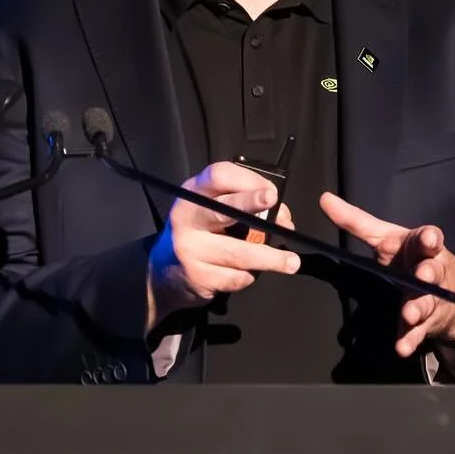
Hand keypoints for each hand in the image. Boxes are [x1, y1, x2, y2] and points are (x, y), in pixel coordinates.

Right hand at [147, 161, 297, 331]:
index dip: (249, 180)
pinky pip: (235, 277)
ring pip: (238, 253)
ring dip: (270, 258)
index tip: (272, 193)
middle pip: (224, 209)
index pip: (219, 175)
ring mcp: (190, 249)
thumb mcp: (210, 208)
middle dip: (252, 204)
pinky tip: (250, 273)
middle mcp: (187, 218)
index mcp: (193, 193)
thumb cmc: (198, 233)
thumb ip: (242, 206)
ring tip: (291, 262)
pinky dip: (249, 276)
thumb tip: (282, 218)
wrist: (163, 272)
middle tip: (277, 206)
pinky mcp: (197, 277)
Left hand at [318, 192, 454, 357]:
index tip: (428, 238)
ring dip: (417, 307)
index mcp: (421, 247)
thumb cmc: (411, 256)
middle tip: (424, 274)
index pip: (428, 239)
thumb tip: (324, 199)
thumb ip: (356, 221)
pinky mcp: (425, 323)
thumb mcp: (386, 236)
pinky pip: (417, 332)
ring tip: (409, 312)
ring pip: (425, 302)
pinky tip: (401, 348)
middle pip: (432, 270)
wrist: (450, 291)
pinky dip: (409, 340)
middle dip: (429, 271)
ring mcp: (430, 298)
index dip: (429, 238)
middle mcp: (430, 271)